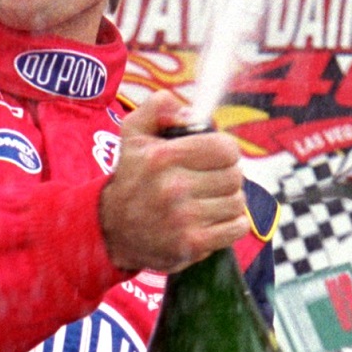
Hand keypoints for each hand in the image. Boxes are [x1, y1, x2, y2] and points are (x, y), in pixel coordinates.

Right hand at [98, 90, 250, 272]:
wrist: (113, 230)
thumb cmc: (131, 176)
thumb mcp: (133, 133)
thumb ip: (159, 107)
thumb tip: (191, 111)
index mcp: (161, 157)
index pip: (225, 148)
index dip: (225, 150)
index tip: (215, 156)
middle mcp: (172, 188)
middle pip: (235, 175)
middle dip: (227, 175)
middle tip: (210, 179)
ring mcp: (183, 219)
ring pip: (238, 202)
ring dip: (229, 200)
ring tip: (209, 199)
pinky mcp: (192, 245)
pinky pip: (237, 227)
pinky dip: (232, 224)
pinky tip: (214, 219)